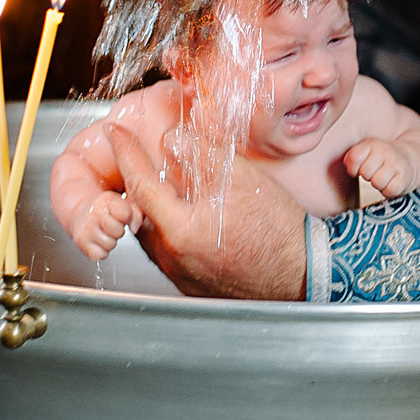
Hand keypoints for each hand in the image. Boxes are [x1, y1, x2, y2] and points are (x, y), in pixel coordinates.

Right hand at [67, 189, 139, 260]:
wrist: (82, 213)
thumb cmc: (106, 209)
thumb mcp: (123, 203)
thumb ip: (136, 212)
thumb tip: (135, 228)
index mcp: (107, 201)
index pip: (126, 214)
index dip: (128, 218)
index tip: (124, 216)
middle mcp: (94, 213)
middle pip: (118, 232)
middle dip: (119, 231)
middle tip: (112, 225)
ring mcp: (86, 228)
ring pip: (110, 245)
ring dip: (110, 241)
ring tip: (105, 233)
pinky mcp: (81, 242)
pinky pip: (100, 255)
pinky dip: (101, 251)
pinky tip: (98, 241)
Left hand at [108, 124, 306, 298]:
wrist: (303, 272)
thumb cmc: (277, 230)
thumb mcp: (241, 178)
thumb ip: (200, 154)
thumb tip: (172, 141)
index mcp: (180, 231)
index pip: (139, 183)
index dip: (126, 153)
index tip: (117, 134)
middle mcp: (173, 258)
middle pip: (141, 211)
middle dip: (140, 183)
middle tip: (147, 161)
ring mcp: (181, 275)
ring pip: (153, 233)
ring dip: (157, 208)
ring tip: (174, 190)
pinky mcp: (191, 285)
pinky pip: (169, 252)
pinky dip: (171, 230)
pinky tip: (192, 218)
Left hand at [343, 138, 415, 197]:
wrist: (410, 159)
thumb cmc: (382, 159)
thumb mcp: (366, 151)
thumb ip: (352, 158)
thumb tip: (350, 169)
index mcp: (372, 143)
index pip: (354, 158)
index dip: (353, 168)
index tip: (360, 167)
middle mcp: (385, 150)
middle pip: (365, 173)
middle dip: (368, 176)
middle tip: (377, 171)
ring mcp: (396, 163)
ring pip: (376, 183)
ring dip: (379, 184)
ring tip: (385, 177)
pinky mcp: (405, 177)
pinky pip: (389, 191)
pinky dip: (389, 191)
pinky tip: (392, 182)